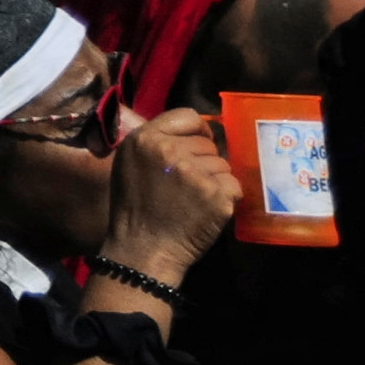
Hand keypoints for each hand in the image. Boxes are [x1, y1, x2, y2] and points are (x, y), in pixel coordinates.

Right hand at [105, 105, 240, 279]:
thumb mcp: (130, 163)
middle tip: (189, 184)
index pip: (187, 116)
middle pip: (207, 143)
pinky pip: (234, 186)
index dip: (198, 131)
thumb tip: (192, 133)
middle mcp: (170, 150)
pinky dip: (226, 198)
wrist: (143, 248)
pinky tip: (208, 209)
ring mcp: (195, 172)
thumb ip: (156, 143)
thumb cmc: (135, 207)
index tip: (197, 146)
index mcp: (145, 139)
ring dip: (215, 180)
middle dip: (204, 161)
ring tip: (196, 199)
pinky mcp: (216, 194)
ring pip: (223, 165)